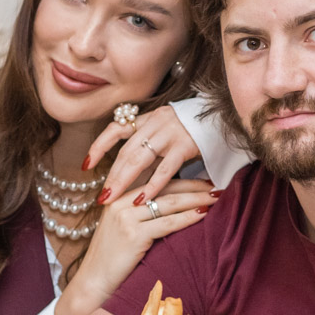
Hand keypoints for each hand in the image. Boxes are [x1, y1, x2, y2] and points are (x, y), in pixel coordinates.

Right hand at [54, 178, 218, 314]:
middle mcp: (121, 201)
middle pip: (165, 187)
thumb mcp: (124, 230)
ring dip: (197, 198)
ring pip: (169, 202)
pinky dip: (188, 217)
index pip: (156, 180)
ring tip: (217, 196)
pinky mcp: (132, 234)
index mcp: (119, 196)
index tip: (205, 179)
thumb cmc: (113, 261)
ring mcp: (126, 217)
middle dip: (195, 185)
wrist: (93, 285)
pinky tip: (204, 214)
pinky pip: (167, 223)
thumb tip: (176, 205)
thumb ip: (142, 214)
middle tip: (218, 185)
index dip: (183, 179)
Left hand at [86, 105, 204, 204]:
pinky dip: (152, 185)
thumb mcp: (171, 130)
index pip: (116, 129)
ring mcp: (171, 132)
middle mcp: (157, 121)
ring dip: (123, 180)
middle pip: (126, 150)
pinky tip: (142, 199)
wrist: (227, 115)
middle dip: (111, 174)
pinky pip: (165, 168)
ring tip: (112, 199)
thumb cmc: (200, 128)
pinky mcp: (186, 145)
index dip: (99, 146)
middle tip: (101, 197)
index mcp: (150, 117)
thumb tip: (136, 168)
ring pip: (139, 158)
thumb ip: (154, 144)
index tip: (86, 165)